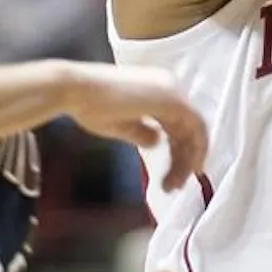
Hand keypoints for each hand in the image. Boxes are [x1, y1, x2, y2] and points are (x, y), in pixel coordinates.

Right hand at [58, 62, 206, 191]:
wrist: (75, 91)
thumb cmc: (90, 105)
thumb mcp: (122, 125)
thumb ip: (142, 132)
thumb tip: (156, 142)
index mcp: (157, 88)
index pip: (178, 122)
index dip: (180, 149)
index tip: (176, 173)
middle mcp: (169, 85)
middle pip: (189, 127)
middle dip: (184, 159)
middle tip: (174, 186)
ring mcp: (172, 90)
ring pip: (194, 129)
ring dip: (187, 160)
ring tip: (173, 186)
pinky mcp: (172, 100)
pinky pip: (196, 128)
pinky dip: (194, 151)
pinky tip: (185, 171)